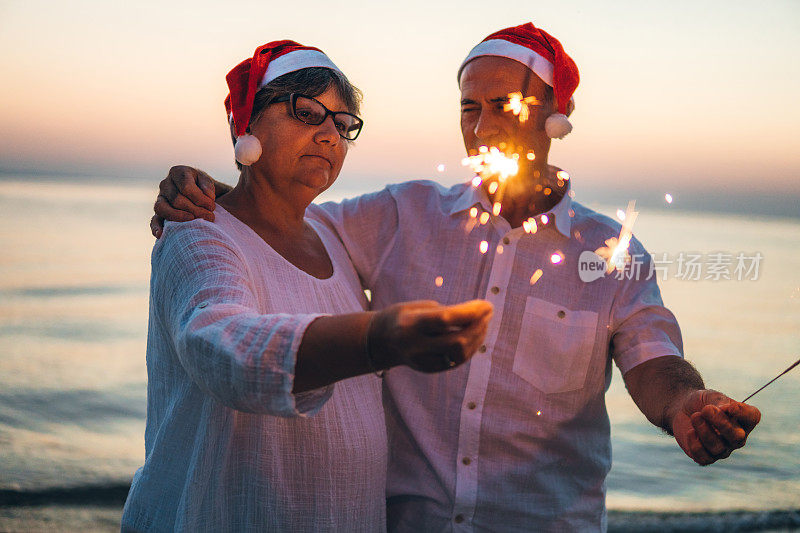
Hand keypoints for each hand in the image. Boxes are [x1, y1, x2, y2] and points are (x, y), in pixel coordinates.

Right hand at [150, 165, 217, 237]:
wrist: (204, 199)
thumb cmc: (208, 191)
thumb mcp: (211, 183)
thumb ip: (208, 186)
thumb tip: (206, 195)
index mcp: (179, 172)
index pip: (186, 187)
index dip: (200, 199)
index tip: (212, 207)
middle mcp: (166, 183)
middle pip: (176, 200)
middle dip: (195, 210)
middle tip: (209, 217)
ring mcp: (160, 198)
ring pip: (162, 208)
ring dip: (179, 217)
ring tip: (192, 221)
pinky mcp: (159, 212)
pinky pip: (154, 219)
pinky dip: (156, 227)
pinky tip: (160, 234)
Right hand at [368, 300, 492, 372]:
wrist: (381, 340)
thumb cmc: (404, 316)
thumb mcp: (419, 308)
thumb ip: (445, 313)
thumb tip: (477, 316)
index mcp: (409, 324)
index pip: (445, 319)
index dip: (470, 312)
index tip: (486, 304)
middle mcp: (415, 346)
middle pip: (456, 342)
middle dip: (478, 326)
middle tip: (487, 312)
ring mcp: (422, 361)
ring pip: (459, 355)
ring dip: (477, 338)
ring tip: (484, 322)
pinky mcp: (429, 369)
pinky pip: (456, 361)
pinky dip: (470, 348)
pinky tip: (476, 335)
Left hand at [671, 389, 760, 465]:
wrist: (683, 408)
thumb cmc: (702, 402)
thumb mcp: (711, 397)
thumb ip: (720, 403)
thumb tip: (726, 410)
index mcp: (743, 419)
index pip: (752, 417)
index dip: (744, 413)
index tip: (731, 407)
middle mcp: (737, 437)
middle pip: (737, 436)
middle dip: (721, 423)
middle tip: (706, 409)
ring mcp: (723, 449)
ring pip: (718, 447)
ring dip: (704, 431)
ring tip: (695, 416)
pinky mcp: (706, 457)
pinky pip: (704, 458)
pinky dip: (695, 445)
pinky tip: (690, 432)